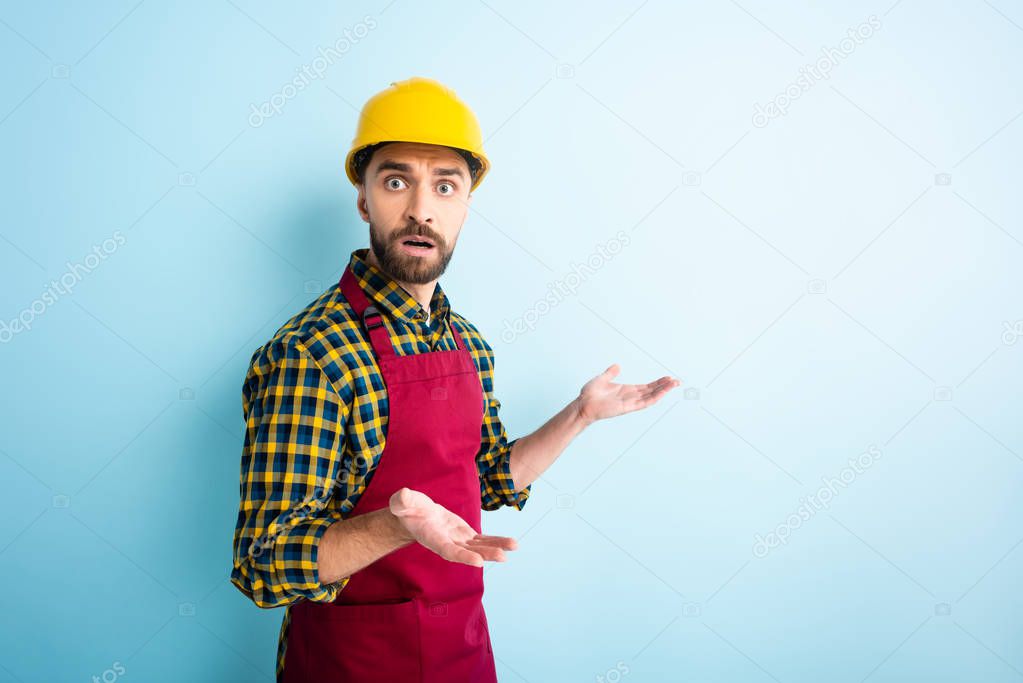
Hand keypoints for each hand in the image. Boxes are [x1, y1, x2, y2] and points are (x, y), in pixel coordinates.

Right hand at [388, 487, 517, 566]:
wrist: (413, 516)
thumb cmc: (406, 509)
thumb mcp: (403, 502)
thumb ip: (404, 501)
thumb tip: (403, 495)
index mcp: (433, 538)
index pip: (448, 550)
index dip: (463, 556)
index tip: (478, 561)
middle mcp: (447, 543)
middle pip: (468, 551)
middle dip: (485, 554)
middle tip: (503, 556)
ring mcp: (458, 540)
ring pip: (478, 547)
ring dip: (496, 547)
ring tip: (514, 546)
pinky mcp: (465, 535)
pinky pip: (482, 540)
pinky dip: (495, 541)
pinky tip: (511, 544)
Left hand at [576, 364, 680, 423]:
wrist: (583, 404)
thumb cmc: (590, 394)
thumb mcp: (602, 379)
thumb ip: (610, 373)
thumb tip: (617, 366)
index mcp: (626, 390)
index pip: (646, 387)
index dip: (658, 383)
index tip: (668, 377)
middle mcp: (631, 397)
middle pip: (652, 391)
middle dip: (665, 386)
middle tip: (677, 380)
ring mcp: (630, 402)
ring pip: (651, 397)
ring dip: (663, 391)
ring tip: (675, 384)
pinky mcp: (628, 407)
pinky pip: (644, 402)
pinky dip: (654, 397)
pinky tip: (663, 392)